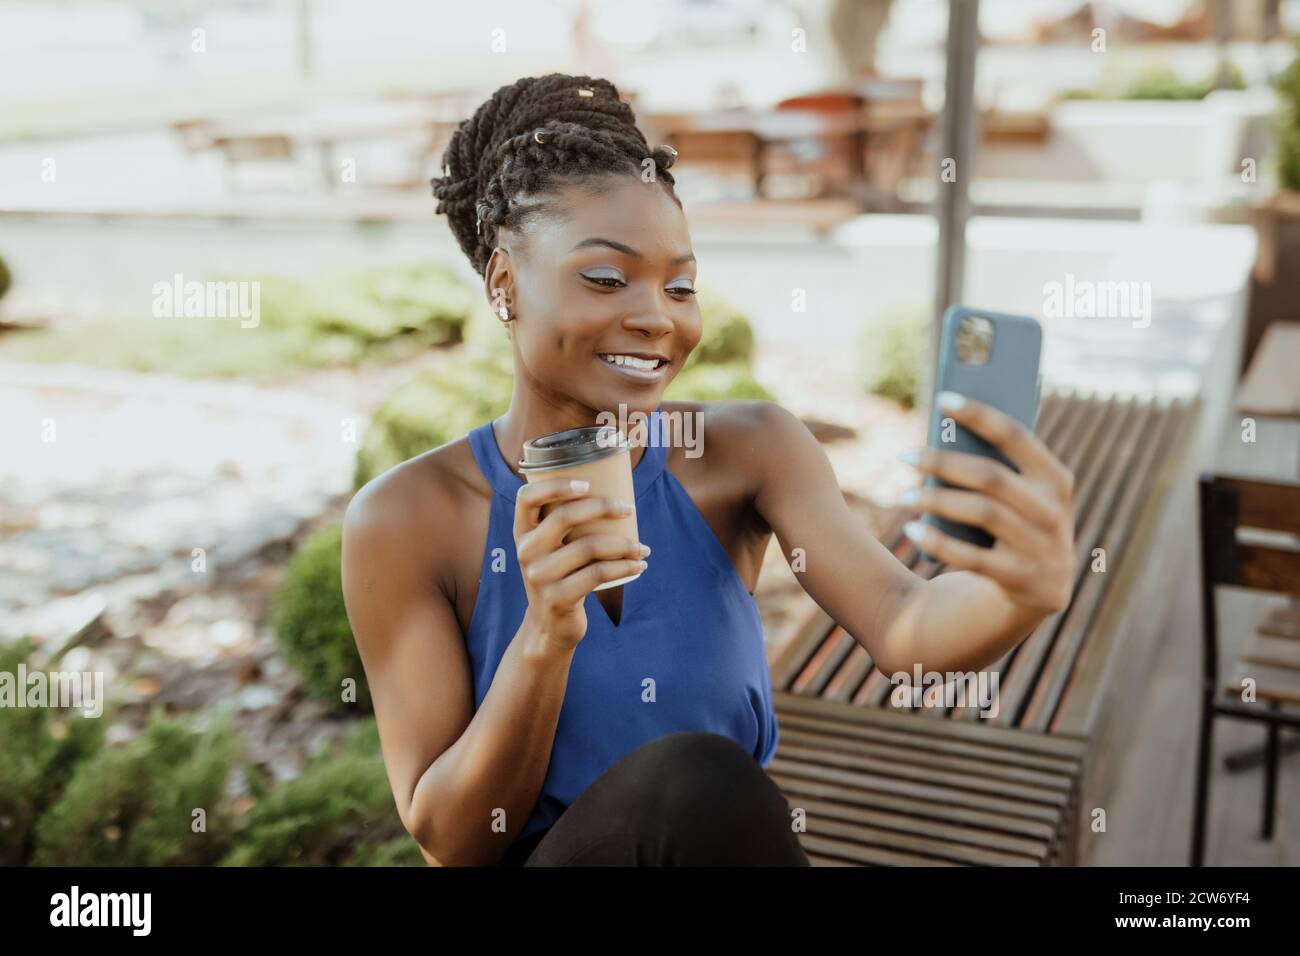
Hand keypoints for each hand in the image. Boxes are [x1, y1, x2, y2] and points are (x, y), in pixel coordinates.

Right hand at [513, 478, 649, 649]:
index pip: (527, 498)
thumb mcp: (551, 551)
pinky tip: (638, 566)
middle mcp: (525, 552)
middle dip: (604, 507)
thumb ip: (565, 526)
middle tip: (629, 509)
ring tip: (642, 548)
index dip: (555, 486)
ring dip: (624, 545)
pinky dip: (624, 567)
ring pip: (589, 547)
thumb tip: (613, 492)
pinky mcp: (557, 598)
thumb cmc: (560, 577)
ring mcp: (539, 577)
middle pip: (564, 517)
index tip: (587, 483)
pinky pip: (598, 574)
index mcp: (522, 533)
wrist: (549, 628)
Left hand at [898, 392, 1075, 617]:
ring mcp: (1041, 547)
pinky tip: (912, 530)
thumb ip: (997, 470)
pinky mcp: (1022, 579)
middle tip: (905, 456)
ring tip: (903, 496)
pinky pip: (974, 557)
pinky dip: (939, 542)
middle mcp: (1053, 511)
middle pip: (991, 476)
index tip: (943, 398)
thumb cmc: (1017, 526)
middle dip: (943, 463)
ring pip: (982, 513)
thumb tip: (943, 438)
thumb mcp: (1022, 498)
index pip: (1016, 436)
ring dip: (936, 501)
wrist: (1040, 591)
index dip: (979, 414)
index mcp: (1056, 480)